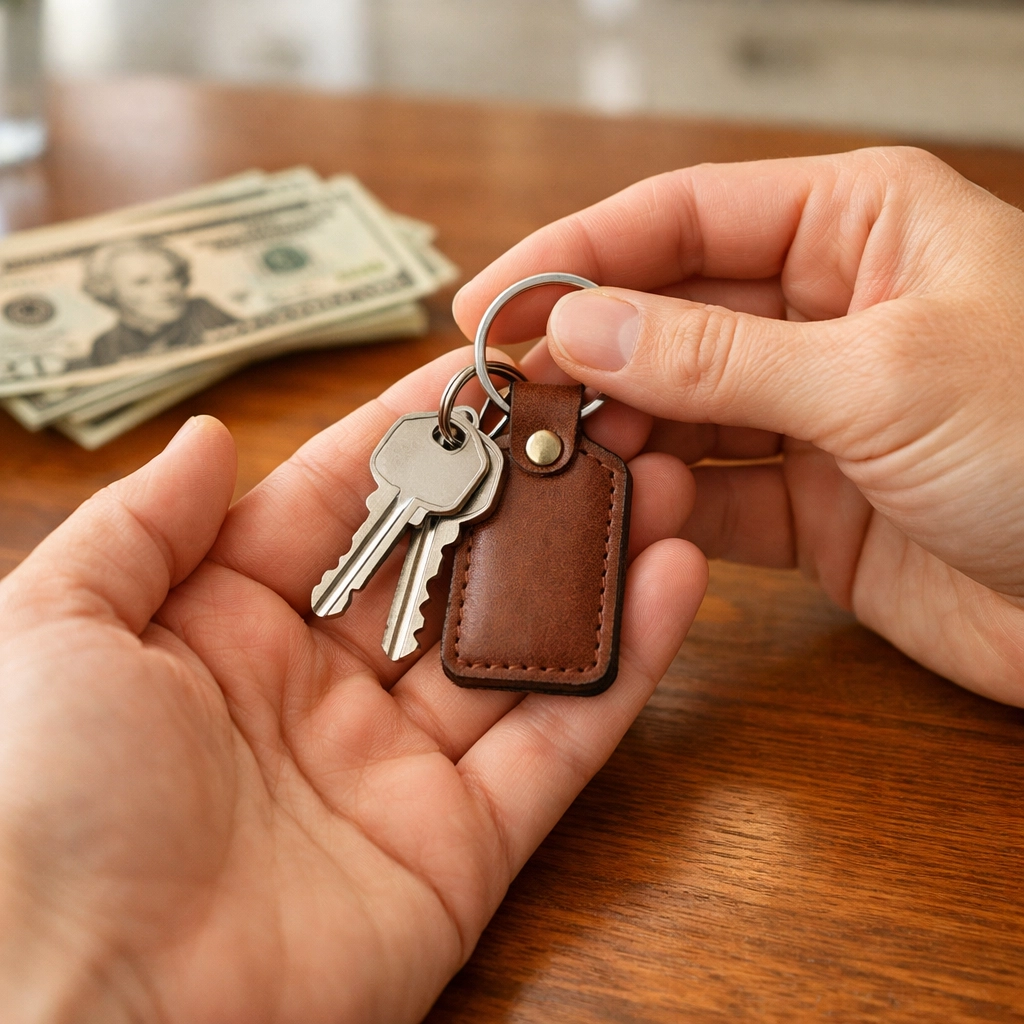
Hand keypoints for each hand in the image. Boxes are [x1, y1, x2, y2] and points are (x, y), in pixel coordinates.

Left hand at [0, 350, 704, 1022]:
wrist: (81, 1018)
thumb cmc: (39, 810)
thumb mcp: (55, 630)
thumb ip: (140, 525)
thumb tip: (212, 435)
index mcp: (225, 625)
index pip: (346, 500)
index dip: (417, 432)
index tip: (491, 369)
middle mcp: (319, 688)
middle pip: (449, 565)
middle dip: (524, 488)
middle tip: (601, 412)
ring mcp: (398, 767)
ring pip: (518, 643)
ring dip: (591, 560)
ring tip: (657, 474)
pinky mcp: (464, 845)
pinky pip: (559, 740)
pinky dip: (624, 663)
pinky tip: (673, 575)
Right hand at [455, 147, 1023, 704]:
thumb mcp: (878, 377)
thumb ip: (717, 359)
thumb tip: (582, 330)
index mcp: (858, 227)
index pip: (682, 219)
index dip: (578, 255)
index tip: (492, 301)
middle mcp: (827, 312)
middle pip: (667, 318)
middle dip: (584, 356)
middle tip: (501, 396)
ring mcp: (812, 413)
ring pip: (677, 410)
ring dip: (615, 435)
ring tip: (545, 458)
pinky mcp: (809, 504)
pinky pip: (708, 493)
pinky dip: (660, 505)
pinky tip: (616, 510)